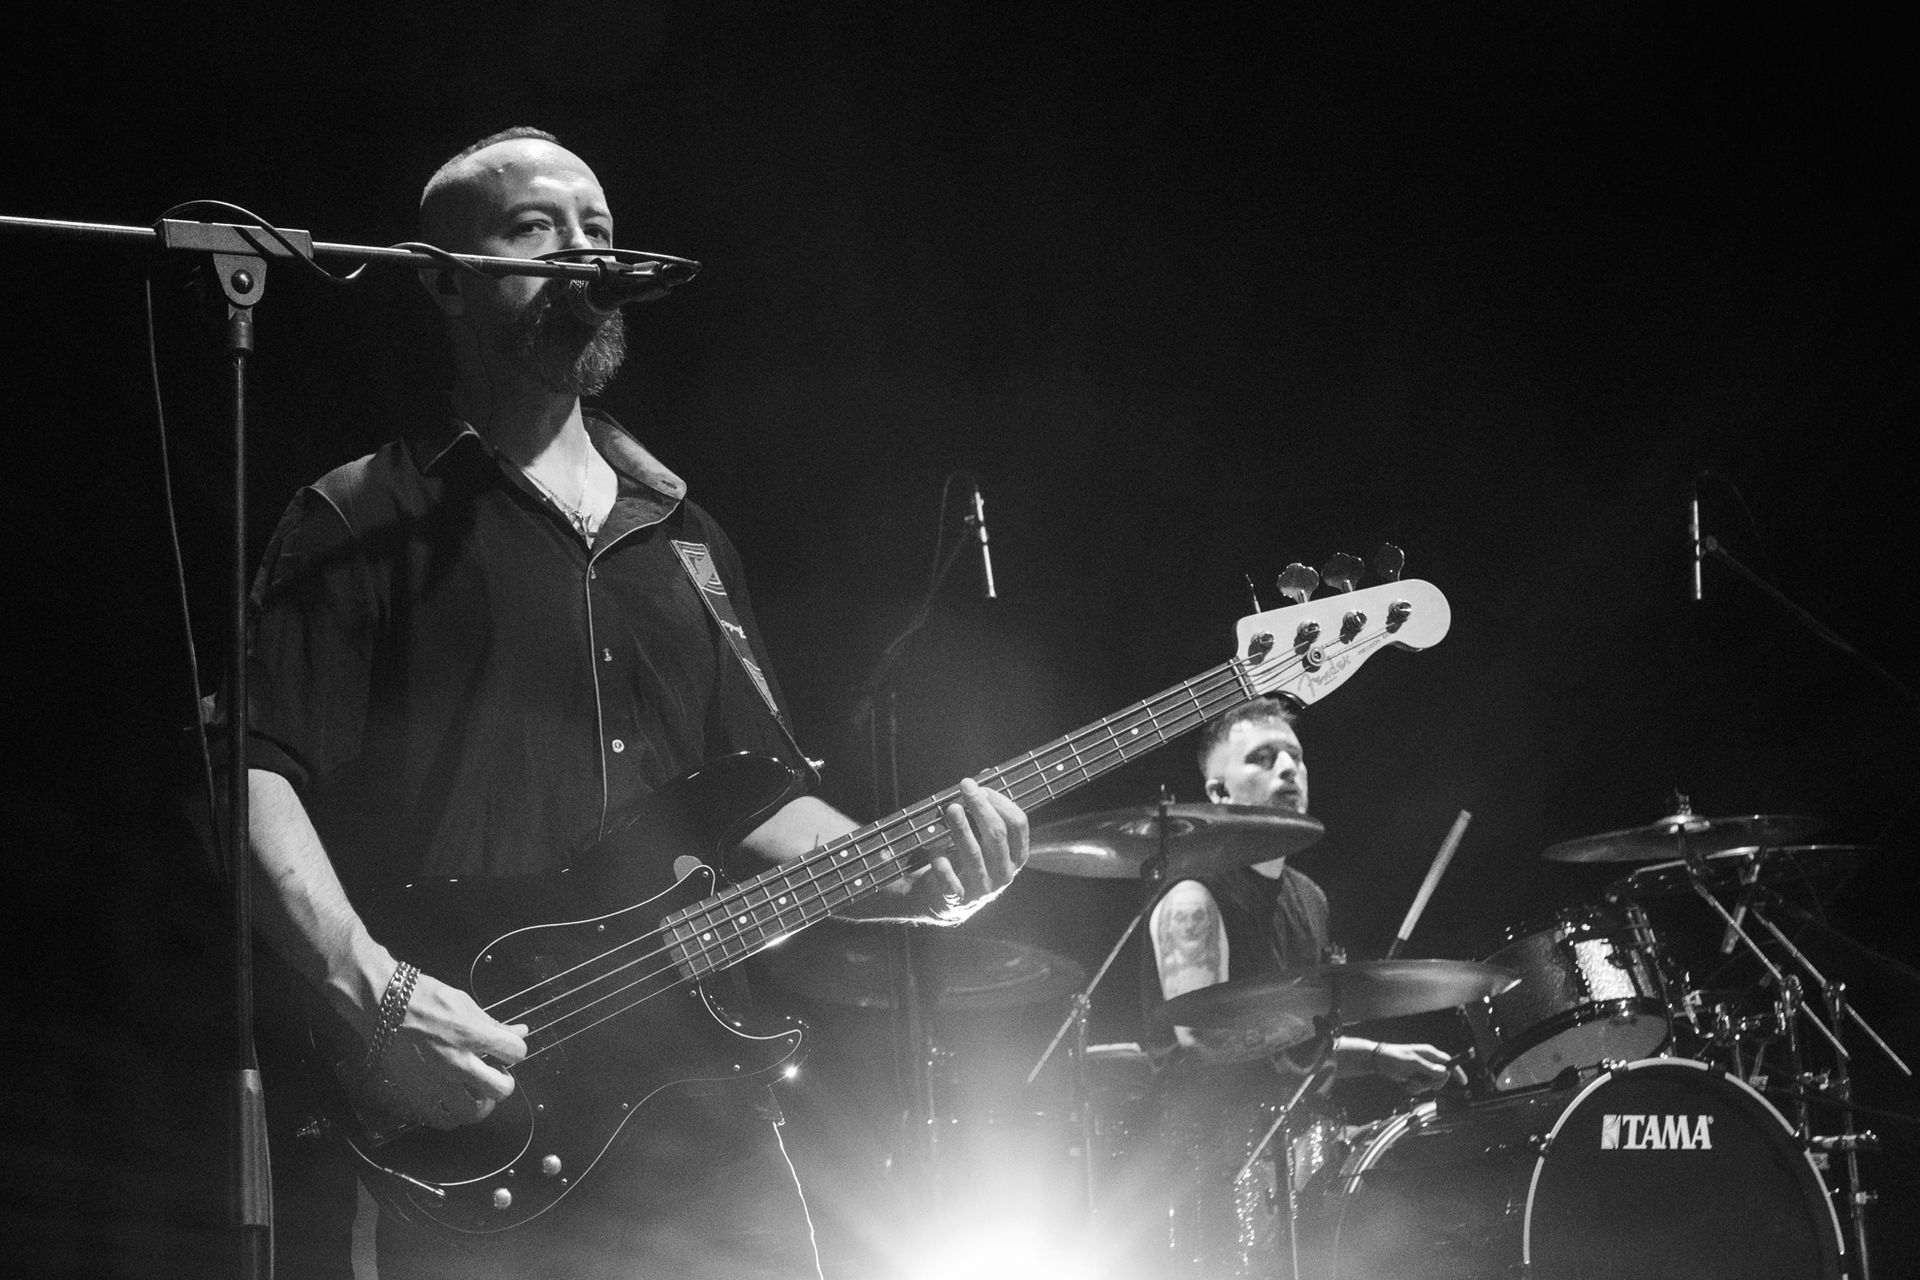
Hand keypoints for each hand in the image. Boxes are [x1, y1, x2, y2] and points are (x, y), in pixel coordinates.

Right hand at [374, 970, 528, 1129]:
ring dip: (481, 1102)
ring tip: (477, 1092)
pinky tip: (454, 1103)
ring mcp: (437, 1082)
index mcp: (472, 1035)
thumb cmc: (422, 998)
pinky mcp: (417, 1094)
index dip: (515, 1050)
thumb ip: (493, 1023)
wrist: (383, 1006)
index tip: (507, 1049)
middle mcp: (457, 1062)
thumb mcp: (464, 1003)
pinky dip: (453, 1116)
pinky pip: (443, 1120)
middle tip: (495, 1074)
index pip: (515, 1053)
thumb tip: (519, 1031)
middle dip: (503, 1081)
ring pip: (474, 1112)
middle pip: (501, 1089)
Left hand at [923, 778, 1028, 915]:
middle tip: (965, 787)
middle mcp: (1004, 874)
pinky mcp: (957, 901)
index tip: (981, 787)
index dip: (1000, 801)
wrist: (945, 901)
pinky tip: (934, 850)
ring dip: (961, 829)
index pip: (1018, 824)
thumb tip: (978, 779)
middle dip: (981, 807)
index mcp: (1016, 856)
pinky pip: (950, 883)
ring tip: (951, 809)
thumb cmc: (965, 861)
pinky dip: (942, 866)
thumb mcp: (981, 839)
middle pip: (997, 834)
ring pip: (974, 854)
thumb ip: (983, 814)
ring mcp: (982, 889)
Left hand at [1368, 1041, 1457, 1092]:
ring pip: (1430, 1084)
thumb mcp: (1411, 1062)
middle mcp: (1428, 1061)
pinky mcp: (1415, 1077)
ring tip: (1409, 1080)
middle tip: (1423, 1081)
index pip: (1448, 1062)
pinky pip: (1421, 1087)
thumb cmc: (1394, 1056)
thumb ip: (1428, 1067)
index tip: (1463, 1082)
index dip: (1457, 1071)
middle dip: (1432, 1083)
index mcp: (1429, 1053)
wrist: (1379, 1061)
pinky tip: (1405, 1082)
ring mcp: (1421, 1070)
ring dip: (1420, 1086)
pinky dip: (1414, 1087)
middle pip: (1441, 1077)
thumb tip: (1444, 1071)